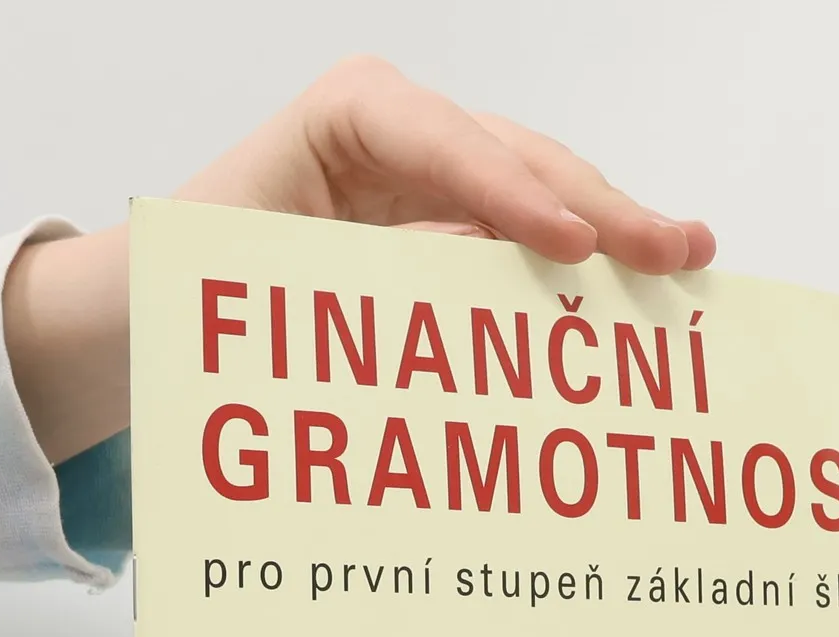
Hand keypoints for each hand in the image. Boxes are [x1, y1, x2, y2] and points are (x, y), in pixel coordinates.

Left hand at [5, 57, 716, 464]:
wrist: (151, 317)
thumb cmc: (196, 293)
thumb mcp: (280, 286)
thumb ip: (381, 276)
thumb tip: (488, 275)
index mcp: (347, 117)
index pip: (448, 143)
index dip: (514, 192)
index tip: (570, 240)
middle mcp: (399, 131)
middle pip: (516, 158)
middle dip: (597, 207)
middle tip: (675, 249)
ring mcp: (429, 175)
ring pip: (534, 192)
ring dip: (608, 233)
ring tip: (686, 258)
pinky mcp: (445, 224)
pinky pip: (519, 239)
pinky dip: (576, 269)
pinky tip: (634, 287)